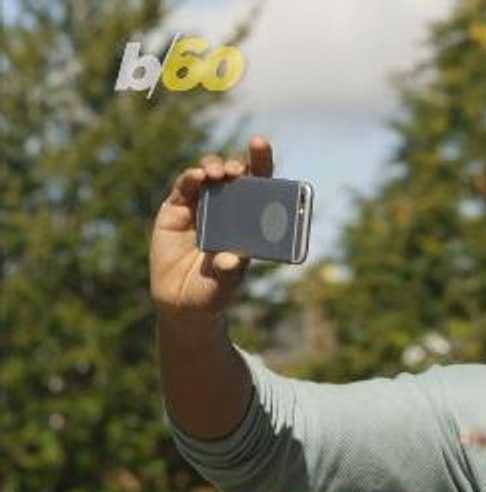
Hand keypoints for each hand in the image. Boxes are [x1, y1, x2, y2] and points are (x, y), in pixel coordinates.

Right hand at [150, 136, 273, 323]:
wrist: (183, 304)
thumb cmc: (214, 291)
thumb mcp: (226, 284)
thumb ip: (230, 272)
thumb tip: (231, 259)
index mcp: (249, 218)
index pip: (260, 183)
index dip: (261, 161)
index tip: (260, 144)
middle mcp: (227, 206)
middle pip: (235, 174)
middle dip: (238, 164)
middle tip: (238, 170)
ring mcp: (200, 206)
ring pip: (209, 175)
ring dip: (214, 168)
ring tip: (218, 174)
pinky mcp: (175, 210)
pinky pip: (184, 188)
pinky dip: (190, 179)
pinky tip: (197, 177)